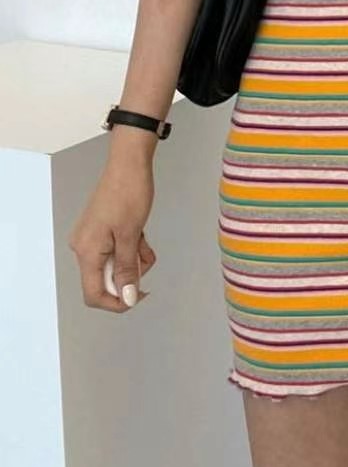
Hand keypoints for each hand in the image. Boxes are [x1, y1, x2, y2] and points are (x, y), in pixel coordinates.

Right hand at [68, 148, 156, 312]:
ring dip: (134, 259)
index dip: (117, 302)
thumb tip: (127, 297)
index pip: (93, 294)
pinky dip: (131, 248)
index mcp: (86, 251)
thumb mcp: (132, 235)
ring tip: (144, 239)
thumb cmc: (129, 194)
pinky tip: (141, 234)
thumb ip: (127, 269)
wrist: (129, 164)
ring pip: (114, 265)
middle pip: (106, 280)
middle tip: (145, 255)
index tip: (140, 296)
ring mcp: (91, 239)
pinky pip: (116, 251)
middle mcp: (83, 248)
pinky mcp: (101, 231)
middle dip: (130, 274)